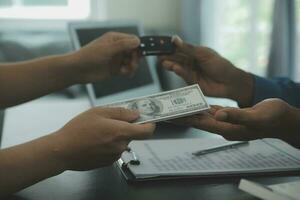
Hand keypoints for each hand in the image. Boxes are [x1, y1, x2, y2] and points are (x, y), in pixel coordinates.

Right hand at [52, 107, 154, 170]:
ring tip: (98, 132)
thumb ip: (120, 113)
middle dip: (125, 128)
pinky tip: (95, 141)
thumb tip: (135, 115)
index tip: (147, 120)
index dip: (150, 125)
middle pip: (132, 135)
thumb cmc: (78, 129)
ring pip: (122, 143)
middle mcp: (120, 146)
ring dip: (115, 137)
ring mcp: (114, 156)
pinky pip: (114, 151)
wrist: (62, 151)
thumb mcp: (98, 112)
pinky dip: (109, 145)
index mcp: (121, 132)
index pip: (147, 131)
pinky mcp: (107, 163)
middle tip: (109, 122)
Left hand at [70, 32, 140, 82]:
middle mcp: (117, 48)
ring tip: (125, 71)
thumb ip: (123, 45)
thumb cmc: (88, 56)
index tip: (140, 55)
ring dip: (132, 67)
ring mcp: (116, 59)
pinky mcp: (115, 69)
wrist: (77, 71)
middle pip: (135, 52)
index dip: (138, 47)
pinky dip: (128, 72)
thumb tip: (138, 41)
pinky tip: (123, 74)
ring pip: (132, 62)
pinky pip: (127, 70)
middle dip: (135, 59)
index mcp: (115, 39)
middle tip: (131, 65)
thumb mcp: (107, 49)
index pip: (133, 40)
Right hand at [159, 36, 253, 106]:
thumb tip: (174, 39)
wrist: (230, 82)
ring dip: (170, 65)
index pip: (178, 49)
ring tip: (165, 63)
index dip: (169, 47)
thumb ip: (188, 48)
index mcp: (193, 53)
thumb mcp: (203, 54)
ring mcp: (190, 72)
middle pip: (174, 59)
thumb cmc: (220, 65)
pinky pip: (182, 76)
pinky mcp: (190, 82)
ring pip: (176, 67)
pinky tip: (175, 68)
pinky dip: (178, 71)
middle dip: (166, 57)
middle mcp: (190, 62)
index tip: (159, 46)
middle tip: (158, 56)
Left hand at [173, 99, 299, 145]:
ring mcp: (225, 121)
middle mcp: (222, 126)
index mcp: (225, 128)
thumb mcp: (255, 117)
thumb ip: (236, 116)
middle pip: (196, 120)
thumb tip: (218, 115)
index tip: (168, 117)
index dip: (183, 119)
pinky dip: (201, 106)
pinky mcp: (228, 115)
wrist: (282, 120)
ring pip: (201, 115)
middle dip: (180, 115)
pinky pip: (210, 110)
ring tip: (174, 106)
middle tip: (164, 111)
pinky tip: (194, 102)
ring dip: (188, 110)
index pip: (198, 123)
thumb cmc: (272, 119)